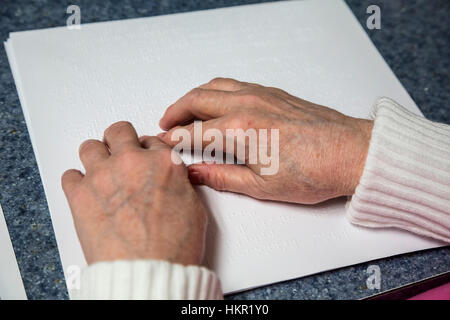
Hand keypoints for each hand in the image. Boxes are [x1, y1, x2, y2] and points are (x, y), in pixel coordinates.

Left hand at [61, 121, 206, 264]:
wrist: (148, 273)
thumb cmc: (173, 249)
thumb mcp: (194, 209)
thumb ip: (179, 185)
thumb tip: (172, 181)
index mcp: (164, 163)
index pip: (152, 140)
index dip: (147, 150)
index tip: (143, 157)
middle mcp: (132, 162)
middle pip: (119, 131)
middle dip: (120, 141)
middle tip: (119, 154)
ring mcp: (103, 176)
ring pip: (89, 146)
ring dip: (96, 157)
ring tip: (100, 171)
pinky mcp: (80, 195)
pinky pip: (69, 175)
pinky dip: (77, 182)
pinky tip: (86, 193)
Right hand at [159, 78, 372, 203]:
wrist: (350, 153)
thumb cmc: (313, 172)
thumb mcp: (262, 186)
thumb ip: (222, 177)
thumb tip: (195, 174)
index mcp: (240, 130)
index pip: (193, 132)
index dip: (173, 139)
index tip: (161, 144)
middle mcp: (246, 105)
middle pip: (197, 100)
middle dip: (175, 111)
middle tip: (165, 124)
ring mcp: (260, 94)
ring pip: (214, 86)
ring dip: (193, 97)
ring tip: (184, 110)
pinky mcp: (272, 92)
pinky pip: (233, 84)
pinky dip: (215, 90)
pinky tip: (216, 102)